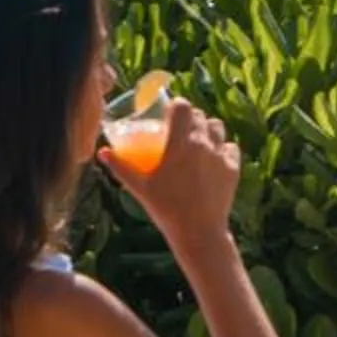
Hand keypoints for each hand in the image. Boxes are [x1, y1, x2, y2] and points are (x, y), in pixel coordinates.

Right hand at [99, 98, 242, 251]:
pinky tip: (213, 158)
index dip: (176, 106)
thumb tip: (102, 152)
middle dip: (189, 118)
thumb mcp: (139, 187)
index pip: (183, 107)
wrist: (198, 231)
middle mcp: (204, 143)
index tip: (169, 114)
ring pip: (217, 127)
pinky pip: (231, 147)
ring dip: (207, 129)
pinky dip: (223, 148)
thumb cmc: (165, 208)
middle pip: (200, 115)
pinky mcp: (233, 168)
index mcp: (181, 143)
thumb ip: (120, 167)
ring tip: (198, 141)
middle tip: (179, 131)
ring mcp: (221, 155)